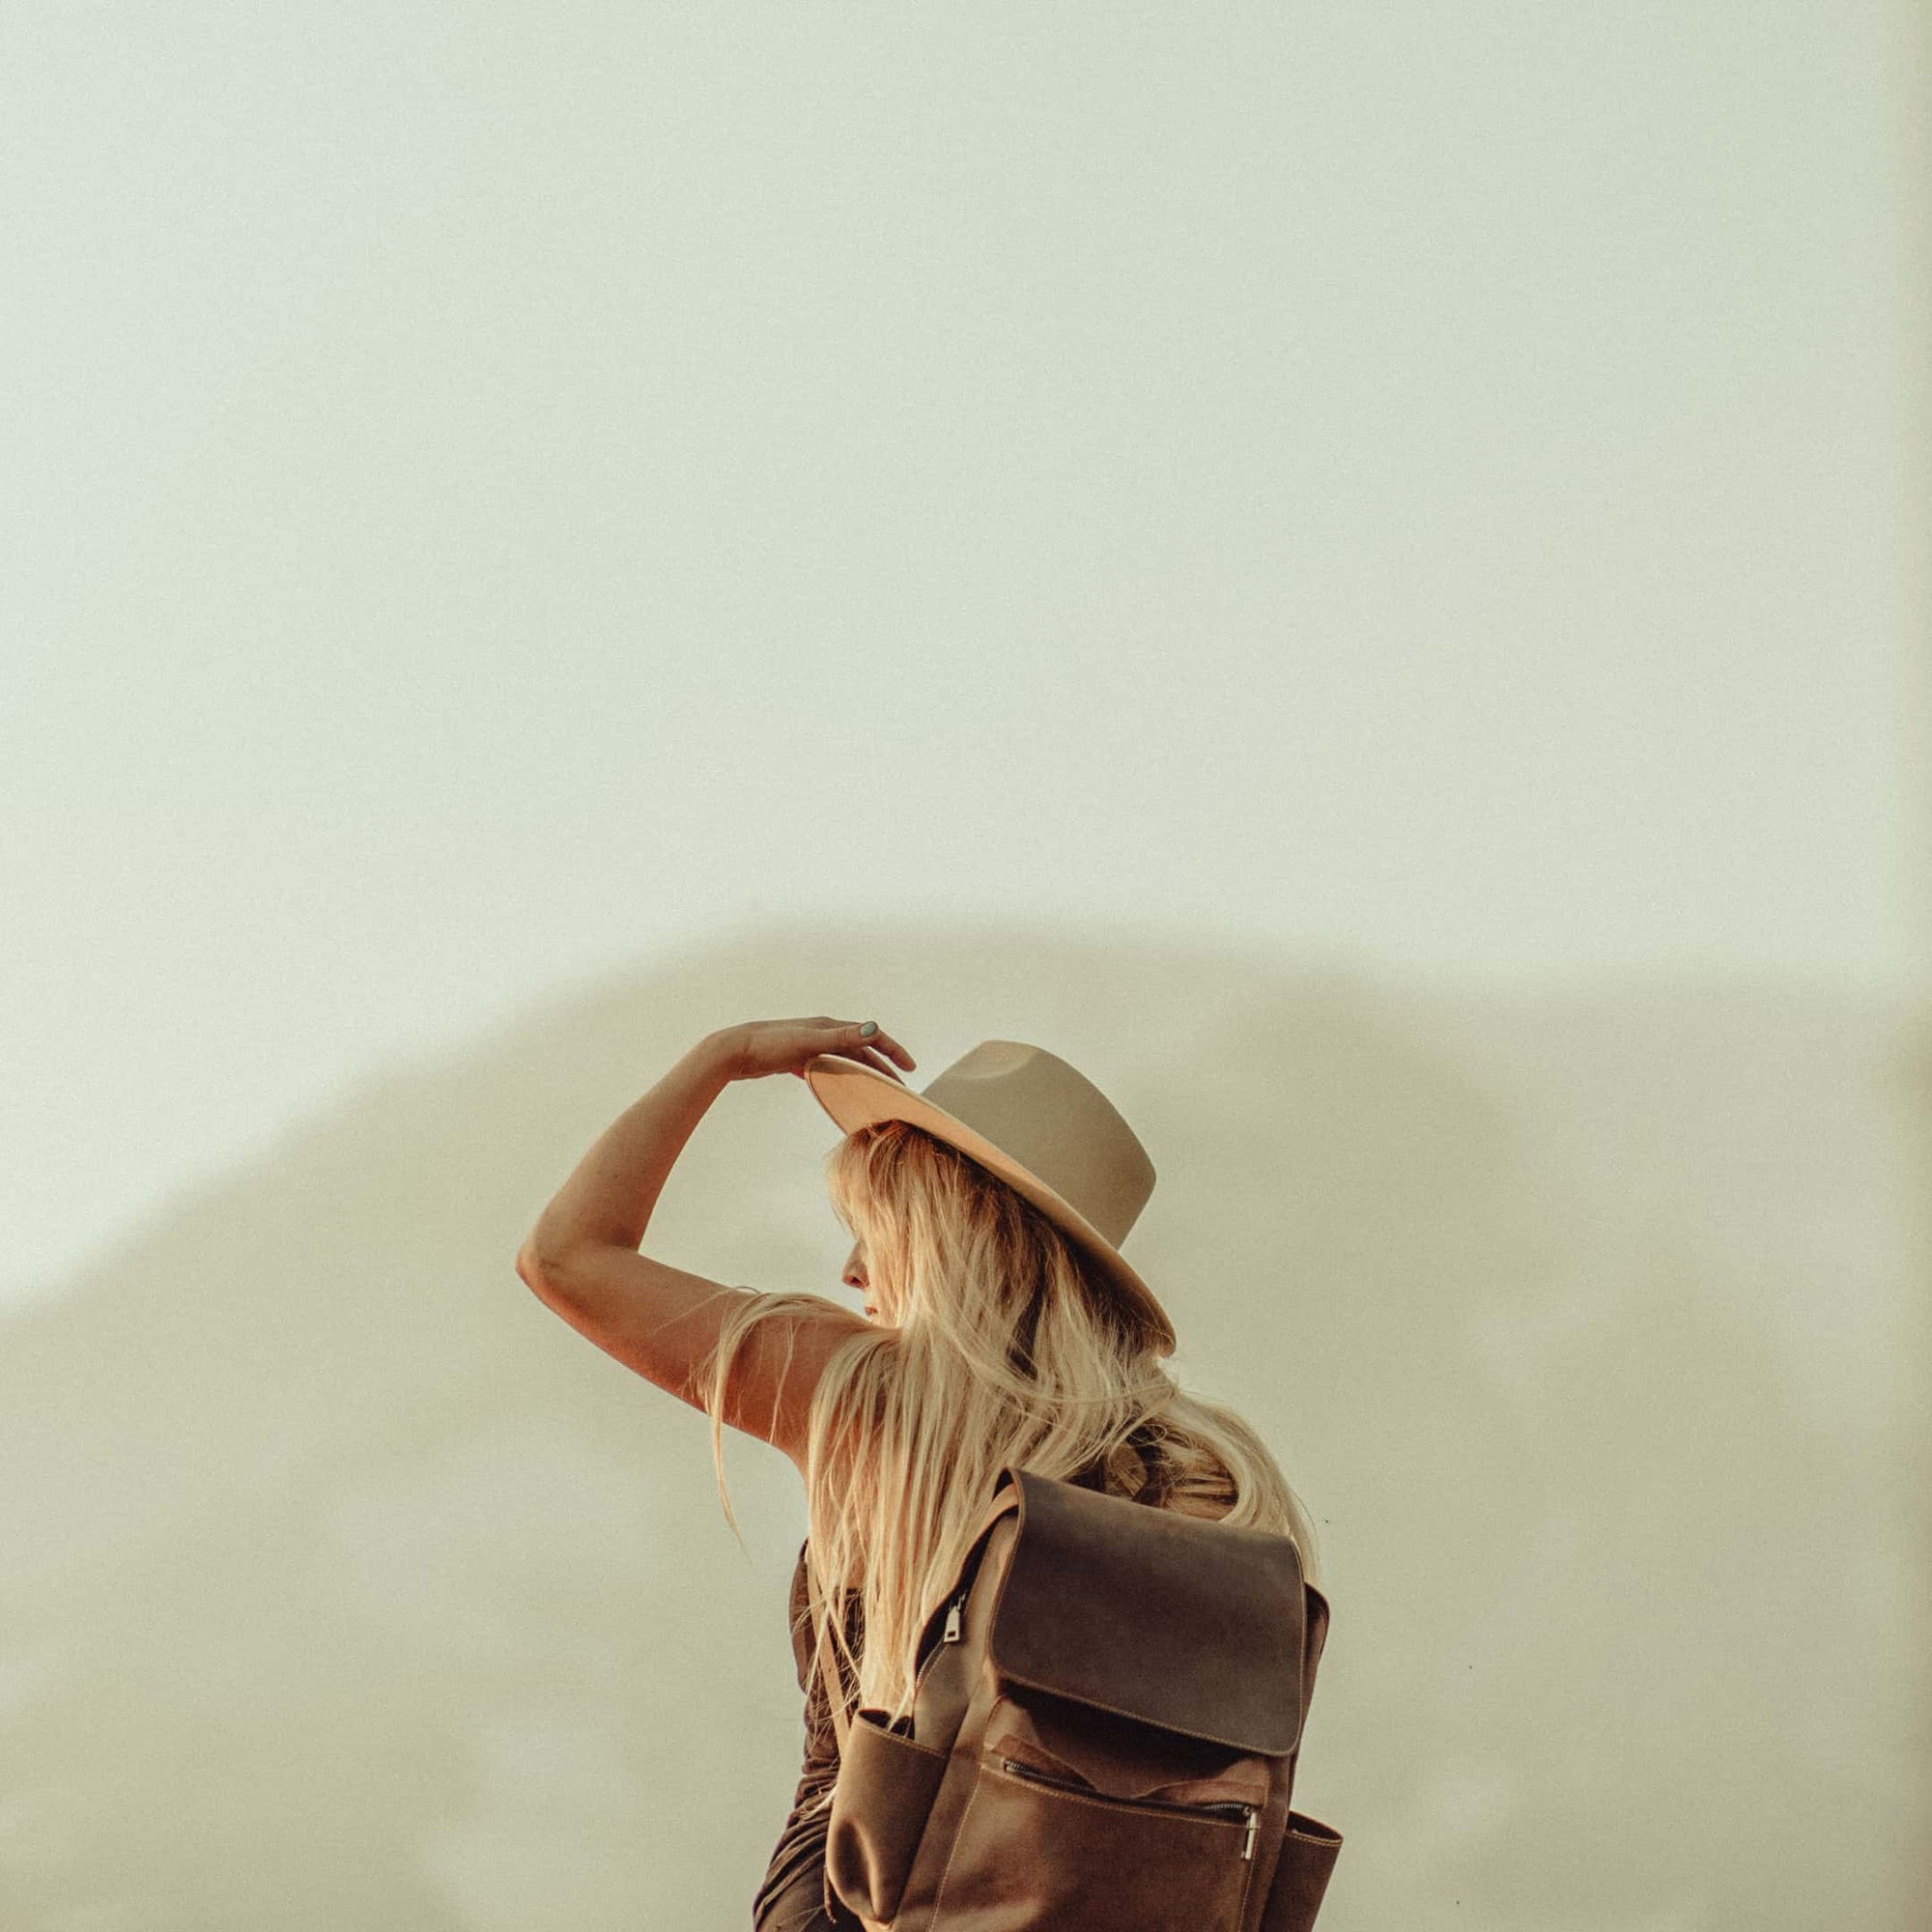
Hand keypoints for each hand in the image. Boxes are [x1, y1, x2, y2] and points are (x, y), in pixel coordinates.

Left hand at [716, 1017, 915, 1085]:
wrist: (734, 1050)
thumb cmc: (769, 1044)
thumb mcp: (808, 1041)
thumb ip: (841, 1037)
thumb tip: (873, 1029)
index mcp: (829, 1026)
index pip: (871, 1036)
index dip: (893, 1051)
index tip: (910, 1069)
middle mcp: (822, 1033)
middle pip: (861, 1050)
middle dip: (883, 1066)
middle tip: (900, 1087)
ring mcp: (809, 1045)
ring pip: (844, 1059)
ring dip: (862, 1072)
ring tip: (875, 1090)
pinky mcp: (796, 1058)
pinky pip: (826, 1067)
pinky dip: (839, 1076)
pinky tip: (839, 1088)